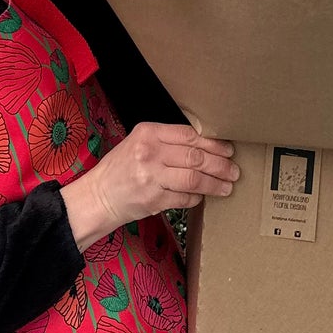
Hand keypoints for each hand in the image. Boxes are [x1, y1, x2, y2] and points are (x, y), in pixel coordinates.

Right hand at [62, 123, 237, 249]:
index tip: (227, 149)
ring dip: (215, 183)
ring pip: (194, 178)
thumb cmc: (121, 168)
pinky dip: (197, 198)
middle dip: (220, 164)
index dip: (213, 143)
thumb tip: (205, 145)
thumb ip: (167, 141)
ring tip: (227, 186)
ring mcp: (152, 177)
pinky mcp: (154, 200)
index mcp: (148, 133)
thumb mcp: (139, 143)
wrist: (99, 196)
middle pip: (196, 157)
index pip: (189, 135)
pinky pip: (185, 198)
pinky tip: (203, 196)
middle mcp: (150, 152)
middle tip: (234, 169)